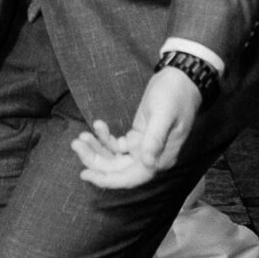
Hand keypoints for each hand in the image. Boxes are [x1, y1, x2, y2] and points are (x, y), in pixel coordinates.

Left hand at [70, 65, 200, 189]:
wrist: (182, 77)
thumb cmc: (176, 95)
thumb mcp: (164, 114)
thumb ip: (155, 139)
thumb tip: (147, 163)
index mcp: (160, 158)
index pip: (131, 177)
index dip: (107, 179)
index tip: (85, 174)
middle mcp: (151, 157)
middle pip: (118, 169)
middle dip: (95, 160)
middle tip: (76, 143)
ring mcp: (144, 147)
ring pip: (115, 158)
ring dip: (97, 149)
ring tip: (82, 135)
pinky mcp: (138, 136)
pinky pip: (117, 145)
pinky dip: (104, 137)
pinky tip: (98, 124)